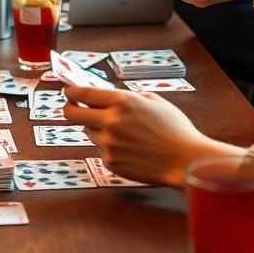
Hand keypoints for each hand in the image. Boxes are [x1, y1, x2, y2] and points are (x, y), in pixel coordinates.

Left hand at [62, 87, 242, 187]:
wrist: (185, 160)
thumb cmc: (175, 129)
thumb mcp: (155, 101)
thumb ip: (129, 97)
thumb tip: (109, 96)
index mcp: (123, 102)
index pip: (85, 93)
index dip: (72, 92)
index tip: (68, 91)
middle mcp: (111, 121)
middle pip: (73, 114)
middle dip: (70, 109)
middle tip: (72, 108)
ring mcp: (109, 143)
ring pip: (89, 132)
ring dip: (97, 128)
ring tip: (121, 132)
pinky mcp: (110, 162)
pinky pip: (102, 149)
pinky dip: (110, 147)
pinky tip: (130, 148)